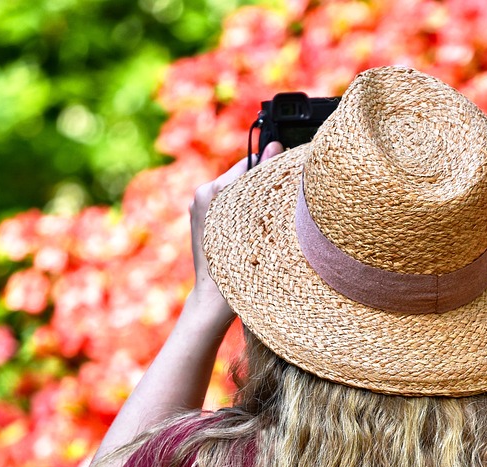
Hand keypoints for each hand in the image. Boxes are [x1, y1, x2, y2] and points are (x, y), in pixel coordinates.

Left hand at [190, 141, 283, 310]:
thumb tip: (275, 146)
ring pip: (235, 192)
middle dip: (262, 186)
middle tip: (283, 199)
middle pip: (242, 177)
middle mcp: (202, 194)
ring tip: (270, 216)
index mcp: (213, 192)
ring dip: (253, 200)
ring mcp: (198, 207)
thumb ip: (263, 182)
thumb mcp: (256, 222)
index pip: (249, 165)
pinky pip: (226, 205)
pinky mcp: (200, 219)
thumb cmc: (237, 269)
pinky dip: (242, 211)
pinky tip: (256, 227)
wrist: (213, 299)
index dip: (270, 168)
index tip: (288, 171)